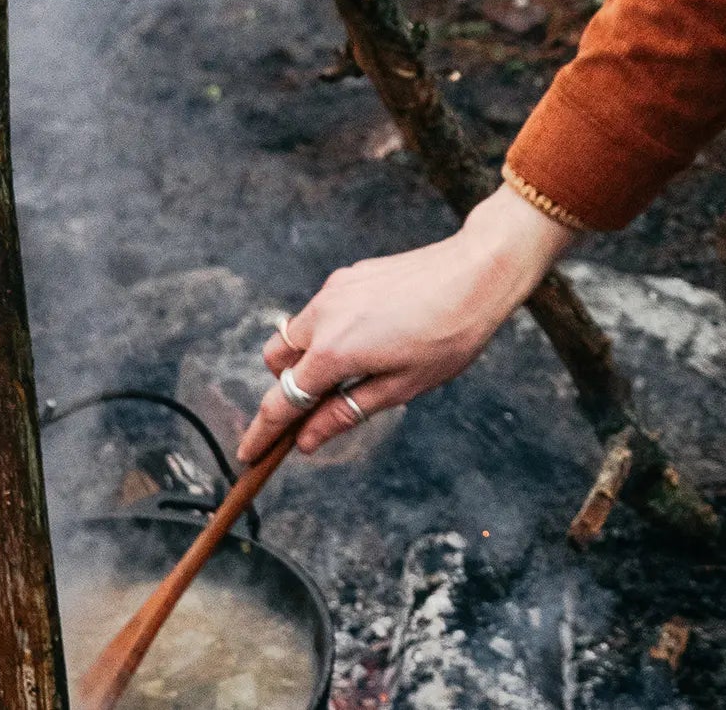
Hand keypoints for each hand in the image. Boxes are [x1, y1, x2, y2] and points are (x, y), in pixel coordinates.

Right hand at [238, 186, 576, 462]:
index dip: (262, 432)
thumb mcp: (400, 388)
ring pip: (296, 331)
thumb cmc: (447, 335)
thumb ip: (345, 413)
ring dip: (307, 357)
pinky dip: (329, 330)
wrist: (477, 270)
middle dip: (286, 387)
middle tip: (319, 406)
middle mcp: (323, 316)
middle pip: (276, 361)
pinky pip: (323, 309)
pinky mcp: (351, 274)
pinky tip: (372, 337)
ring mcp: (335, 290)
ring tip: (355, 370)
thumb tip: (306, 440)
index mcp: (332, 352)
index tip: (248, 455)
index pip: (281, 401)